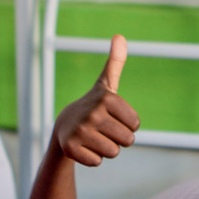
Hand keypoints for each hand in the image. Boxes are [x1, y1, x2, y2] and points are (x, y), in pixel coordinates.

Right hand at [53, 34, 139, 165]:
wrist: (63, 126)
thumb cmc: (93, 106)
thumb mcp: (105, 84)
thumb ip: (116, 62)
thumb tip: (119, 36)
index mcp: (106, 98)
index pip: (136, 125)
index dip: (127, 124)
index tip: (111, 116)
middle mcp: (93, 113)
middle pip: (127, 140)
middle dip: (118, 138)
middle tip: (102, 129)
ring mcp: (81, 132)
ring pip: (113, 152)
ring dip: (106, 149)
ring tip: (93, 137)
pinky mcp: (71, 149)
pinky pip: (97, 162)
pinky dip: (92, 158)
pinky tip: (83, 146)